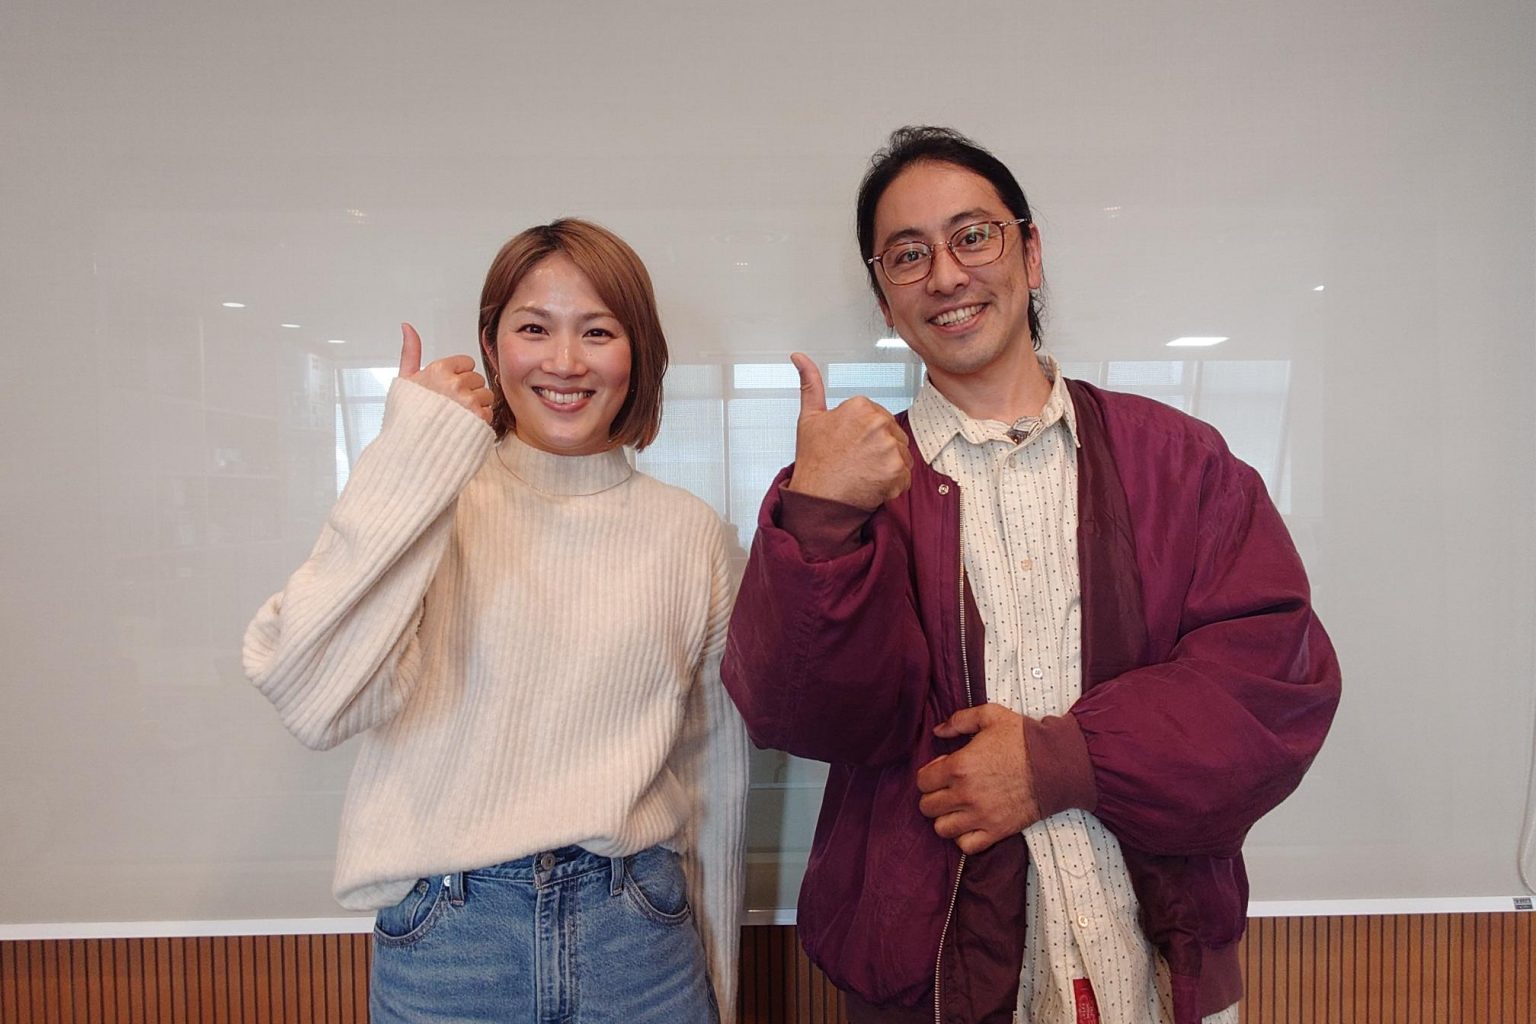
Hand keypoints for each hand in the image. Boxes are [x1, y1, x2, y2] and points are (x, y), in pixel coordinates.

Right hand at [398, 323, 492, 424]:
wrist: (410, 452)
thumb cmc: (407, 420)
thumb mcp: (405, 380)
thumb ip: (410, 352)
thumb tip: (407, 327)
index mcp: (438, 370)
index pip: (466, 362)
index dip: (457, 376)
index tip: (447, 388)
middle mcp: (454, 384)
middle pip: (477, 379)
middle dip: (467, 390)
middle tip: (451, 405)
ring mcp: (468, 402)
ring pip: (486, 396)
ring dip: (476, 405)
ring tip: (458, 416)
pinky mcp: (478, 420)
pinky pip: (489, 413)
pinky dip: (480, 421)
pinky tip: (463, 427)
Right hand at [784, 352, 911, 510]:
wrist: (817, 498)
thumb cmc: (814, 461)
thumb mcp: (809, 418)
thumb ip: (810, 383)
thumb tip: (799, 357)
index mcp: (860, 406)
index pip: (877, 419)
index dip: (864, 436)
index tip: (849, 447)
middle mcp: (877, 422)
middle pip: (892, 435)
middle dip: (879, 450)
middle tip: (855, 462)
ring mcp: (889, 446)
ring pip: (901, 455)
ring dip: (887, 468)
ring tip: (863, 474)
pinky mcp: (898, 470)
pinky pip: (905, 477)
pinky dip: (893, 486)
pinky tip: (872, 486)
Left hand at [916, 704, 1041, 853]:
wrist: (1057, 764)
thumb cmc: (1025, 739)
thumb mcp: (991, 715)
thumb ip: (959, 720)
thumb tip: (938, 731)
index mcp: (959, 766)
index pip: (922, 781)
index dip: (930, 774)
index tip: (944, 769)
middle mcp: (965, 794)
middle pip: (927, 807)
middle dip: (934, 796)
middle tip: (948, 788)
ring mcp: (981, 816)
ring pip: (942, 829)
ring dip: (946, 818)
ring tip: (958, 807)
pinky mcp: (997, 831)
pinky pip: (966, 846)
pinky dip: (964, 838)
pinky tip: (971, 823)